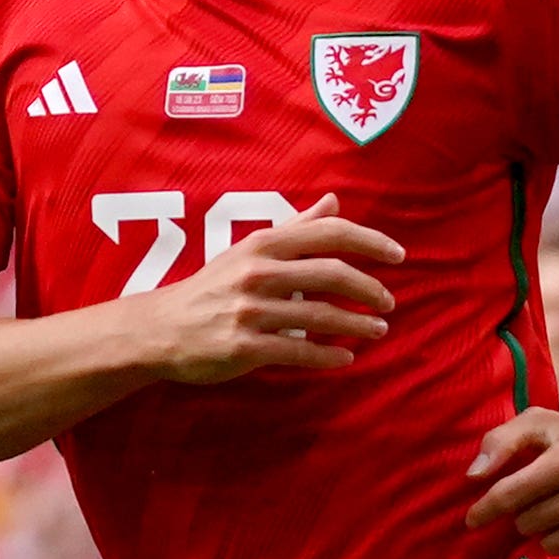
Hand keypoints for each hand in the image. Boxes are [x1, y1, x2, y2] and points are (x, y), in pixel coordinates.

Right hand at [128, 214, 402, 383]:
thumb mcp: (250, 250)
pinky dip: (328, 355)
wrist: (160, 328)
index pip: (329, 233)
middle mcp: (258, 273)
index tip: (398, 255)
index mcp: (263, 245)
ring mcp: (251, 311)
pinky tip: (347, 357)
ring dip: (357, 324)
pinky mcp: (245, 347)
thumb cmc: (213, 287)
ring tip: (378, 330)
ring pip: (320, 316)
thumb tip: (333, 201)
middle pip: (332, 273)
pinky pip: (298, 352)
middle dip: (369, 288)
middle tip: (389, 302)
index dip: (369, 242)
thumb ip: (295, 228)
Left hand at [466, 407, 558, 558]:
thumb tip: (473, 477)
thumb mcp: (543, 423)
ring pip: (552, 545)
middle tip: (543, 497)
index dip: (484, 509)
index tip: (472, 519)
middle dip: (527, 513)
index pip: (510, 495)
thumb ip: (501, 441)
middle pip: (528, 524)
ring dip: (550, 531)